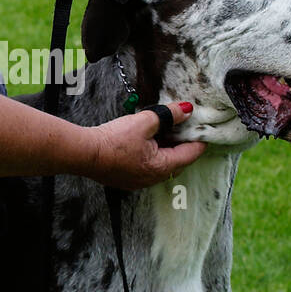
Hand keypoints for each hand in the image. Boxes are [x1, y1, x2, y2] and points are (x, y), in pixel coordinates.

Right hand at [89, 104, 205, 189]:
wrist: (84, 153)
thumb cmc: (114, 140)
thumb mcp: (145, 122)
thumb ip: (168, 115)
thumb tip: (187, 110)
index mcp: (162, 167)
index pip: (190, 154)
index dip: (199, 141)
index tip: (205, 130)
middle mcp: (153, 179)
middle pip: (177, 161)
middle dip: (183, 145)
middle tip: (186, 128)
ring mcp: (139, 182)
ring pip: (162, 165)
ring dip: (167, 150)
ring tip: (167, 132)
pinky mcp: (127, 179)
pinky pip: (147, 167)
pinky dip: (153, 155)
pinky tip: (147, 142)